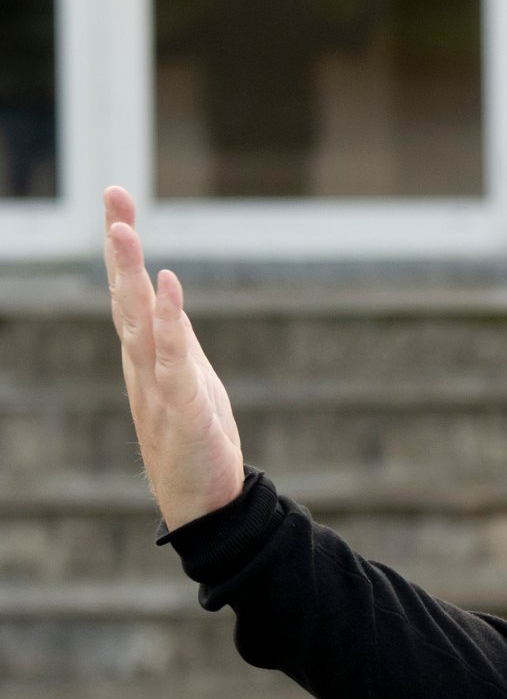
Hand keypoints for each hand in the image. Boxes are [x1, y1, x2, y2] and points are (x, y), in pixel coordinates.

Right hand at [103, 186, 246, 530]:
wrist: (203, 501)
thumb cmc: (195, 440)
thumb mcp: (187, 378)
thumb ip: (175, 340)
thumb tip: (167, 298)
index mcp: (147, 354)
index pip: (131, 291)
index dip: (123, 247)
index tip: (117, 199)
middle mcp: (144, 363)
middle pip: (127, 295)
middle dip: (120, 246)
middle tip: (112, 197)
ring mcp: (158, 383)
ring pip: (140, 320)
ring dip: (131, 274)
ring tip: (122, 230)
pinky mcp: (182, 405)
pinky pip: (173, 358)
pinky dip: (169, 322)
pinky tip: (168, 287)